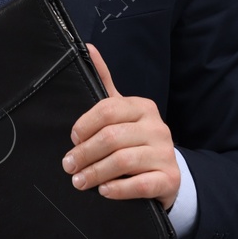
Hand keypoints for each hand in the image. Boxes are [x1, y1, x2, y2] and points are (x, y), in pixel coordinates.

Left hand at [64, 43, 179, 210]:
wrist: (166, 174)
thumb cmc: (136, 140)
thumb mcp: (121, 111)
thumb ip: (104, 82)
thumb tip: (87, 47)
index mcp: (142, 107)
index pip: (107, 110)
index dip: (84, 125)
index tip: (72, 140)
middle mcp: (157, 127)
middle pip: (111, 137)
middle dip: (84, 153)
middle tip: (69, 165)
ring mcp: (165, 153)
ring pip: (123, 161)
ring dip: (96, 173)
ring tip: (79, 181)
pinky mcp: (168, 179)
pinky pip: (140, 185)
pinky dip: (118, 189)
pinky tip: (104, 191)